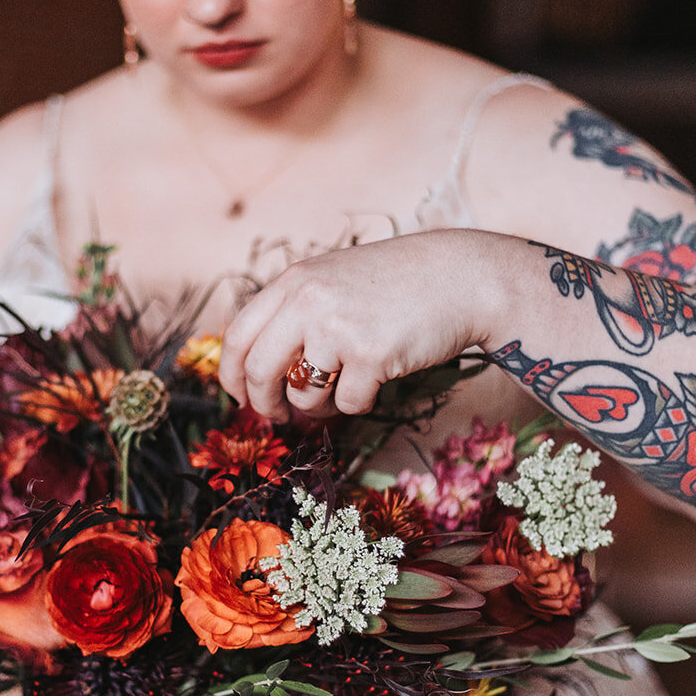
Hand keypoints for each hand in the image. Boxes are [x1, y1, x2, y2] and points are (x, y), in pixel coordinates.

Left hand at [219, 228, 501, 420]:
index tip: (240, 396)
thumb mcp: (334, 280)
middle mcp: (308, 301)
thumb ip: (295, 312)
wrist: (462, 278)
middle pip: (259, 371)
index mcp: (294, 281)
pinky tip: (379, 377)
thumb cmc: (399, 284)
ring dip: (319, 405)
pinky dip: (361, 401)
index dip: (232, 375)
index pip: (238, 336)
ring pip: (303, 394)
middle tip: (277, 417)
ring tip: (344, 385)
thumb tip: (259, 371)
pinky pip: (348, 404)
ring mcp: (337, 328)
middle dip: (265, 404)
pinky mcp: (371, 355)